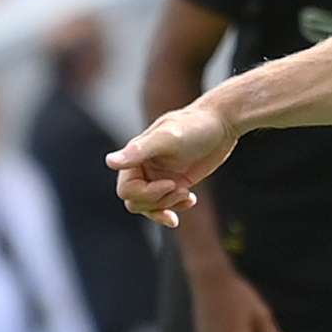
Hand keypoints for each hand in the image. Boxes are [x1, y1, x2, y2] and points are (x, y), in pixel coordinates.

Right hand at [108, 101, 239, 227]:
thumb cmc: (193, 126)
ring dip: (168, 206)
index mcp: (135, 157)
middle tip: (180, 190)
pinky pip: (167, 205)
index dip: (146, 194)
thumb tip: (109, 162)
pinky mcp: (176, 182)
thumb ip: (139, 151)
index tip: (171, 183)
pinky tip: (191, 199)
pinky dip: (177, 207)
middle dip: (157, 202)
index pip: (126, 191)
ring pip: (150, 207)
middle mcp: (143, 168)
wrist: (221, 124)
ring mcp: (159, 177)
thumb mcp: (167, 138)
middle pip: (135, 202)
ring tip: (187, 195)